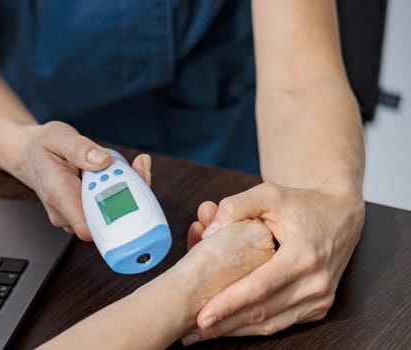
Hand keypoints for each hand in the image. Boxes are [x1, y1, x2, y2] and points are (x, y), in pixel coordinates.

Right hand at [7, 122, 151, 240]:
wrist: (30, 156)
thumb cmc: (42, 148)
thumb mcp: (58, 136)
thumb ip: (80, 148)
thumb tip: (102, 160)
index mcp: (58, 195)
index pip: (87, 228)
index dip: (113, 219)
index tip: (130, 193)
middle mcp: (65, 212)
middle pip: (106, 222)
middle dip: (129, 197)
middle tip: (137, 166)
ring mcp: (74, 216)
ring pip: (110, 217)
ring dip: (127, 194)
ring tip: (124, 166)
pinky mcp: (83, 213)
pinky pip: (108, 211)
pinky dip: (120, 194)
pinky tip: (121, 174)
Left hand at [182, 182, 364, 342]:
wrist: (341, 216)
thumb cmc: (302, 204)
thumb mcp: (268, 193)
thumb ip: (236, 206)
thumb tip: (208, 229)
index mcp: (303, 255)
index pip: (260, 287)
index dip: (229, 304)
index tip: (202, 316)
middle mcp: (316, 282)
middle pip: (262, 311)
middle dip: (225, 324)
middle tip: (192, 331)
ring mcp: (321, 298)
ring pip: (271, 324)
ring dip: (236, 330)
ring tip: (203, 334)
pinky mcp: (320, 307)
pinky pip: (282, 324)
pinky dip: (253, 327)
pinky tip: (228, 327)